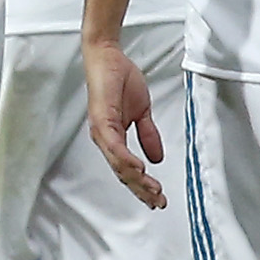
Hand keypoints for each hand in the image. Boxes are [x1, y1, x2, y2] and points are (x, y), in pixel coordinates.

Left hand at [84, 35, 167, 210]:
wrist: (108, 57)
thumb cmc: (119, 80)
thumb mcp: (141, 112)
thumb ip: (148, 135)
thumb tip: (157, 157)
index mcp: (113, 139)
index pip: (127, 170)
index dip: (142, 186)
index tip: (157, 198)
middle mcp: (104, 139)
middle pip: (123, 173)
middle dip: (141, 190)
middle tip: (158, 202)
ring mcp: (101, 131)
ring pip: (119, 164)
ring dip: (137, 179)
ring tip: (152, 191)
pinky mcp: (101, 119)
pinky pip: (114, 145)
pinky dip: (126, 158)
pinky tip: (139, 168)